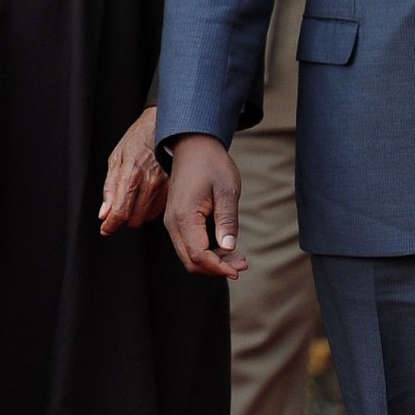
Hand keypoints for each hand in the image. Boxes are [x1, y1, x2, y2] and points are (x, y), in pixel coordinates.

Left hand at [98, 106, 167, 234]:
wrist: (165, 126)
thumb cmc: (138, 139)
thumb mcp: (116, 158)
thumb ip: (109, 188)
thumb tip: (105, 213)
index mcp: (132, 174)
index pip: (121, 212)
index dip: (111, 225)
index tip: (106, 229)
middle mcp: (151, 183)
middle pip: (135, 219)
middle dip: (125, 216)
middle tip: (122, 204)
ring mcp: (166, 187)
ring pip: (148, 217)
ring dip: (139, 211)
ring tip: (138, 193)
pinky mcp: (176, 189)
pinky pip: (161, 209)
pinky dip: (152, 206)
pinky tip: (150, 191)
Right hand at [160, 134, 246, 278]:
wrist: (192, 145)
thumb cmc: (211, 164)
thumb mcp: (227, 190)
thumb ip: (227, 220)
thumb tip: (228, 247)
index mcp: (184, 216)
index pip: (198, 255)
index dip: (219, 267)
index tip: (239, 269)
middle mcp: (173, 223)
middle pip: (190, 261)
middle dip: (216, 268)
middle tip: (242, 264)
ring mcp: (172, 222)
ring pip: (188, 256)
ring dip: (212, 262)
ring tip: (238, 258)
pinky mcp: (177, 220)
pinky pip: (188, 245)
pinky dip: (206, 253)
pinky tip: (225, 248)